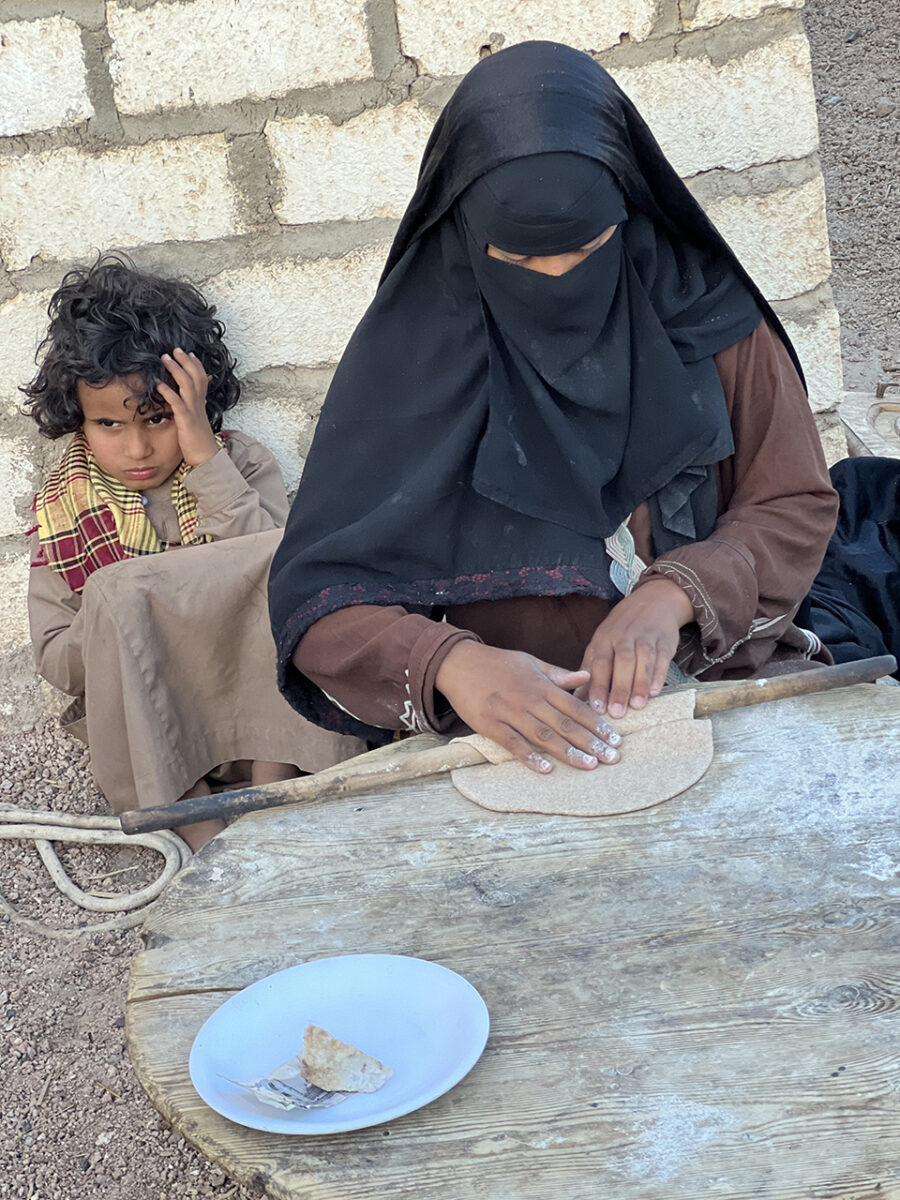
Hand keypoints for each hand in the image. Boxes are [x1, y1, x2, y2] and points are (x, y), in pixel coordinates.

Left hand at [157, 347, 218, 467]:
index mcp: (201, 403)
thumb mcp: (197, 420)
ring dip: (176, 369)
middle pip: (195, 376)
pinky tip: (158, 383)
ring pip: (187, 384)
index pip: (202, 378)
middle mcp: (199, 404)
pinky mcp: (186, 420)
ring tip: (165, 358)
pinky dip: (167, 391)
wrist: (206, 458)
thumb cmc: (199, 441)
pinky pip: (176, 403)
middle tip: (175, 349)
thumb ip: (194, 407)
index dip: (195, 364)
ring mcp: (193, 411)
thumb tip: (192, 400)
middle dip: (185, 361)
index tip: (188, 353)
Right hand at [434, 640, 621, 774]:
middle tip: (612, 758)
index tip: (615, 739)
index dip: (597, 724)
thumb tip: (587, 677)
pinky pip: (513, 743)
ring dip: (568, 752)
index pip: (576, 707)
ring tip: (588, 766)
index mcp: (541, 684)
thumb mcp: (530, 662)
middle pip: (565, 724)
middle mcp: (529, 698)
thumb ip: (558, 674)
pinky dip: (529, 757)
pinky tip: (545, 769)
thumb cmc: (497, 663)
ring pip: (543, 736)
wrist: (458, 662)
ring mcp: (509, 712)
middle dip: (591, 743)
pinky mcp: (489, 724)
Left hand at [579, 578, 693, 717]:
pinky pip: (661, 657)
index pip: (599, 663)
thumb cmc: (622, 629)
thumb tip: (576, 699)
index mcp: (604, 638)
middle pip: (621, 662)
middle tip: (617, 713)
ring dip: (639, 684)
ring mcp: (645, 636)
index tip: (597, 708)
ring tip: (637, 706)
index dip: (598, 686)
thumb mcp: (602, 642)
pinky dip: (658, 674)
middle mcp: (623, 636)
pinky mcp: (664, 640)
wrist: (654, 600)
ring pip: (642, 660)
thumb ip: (590, 670)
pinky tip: (654, 691)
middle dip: (619, 688)